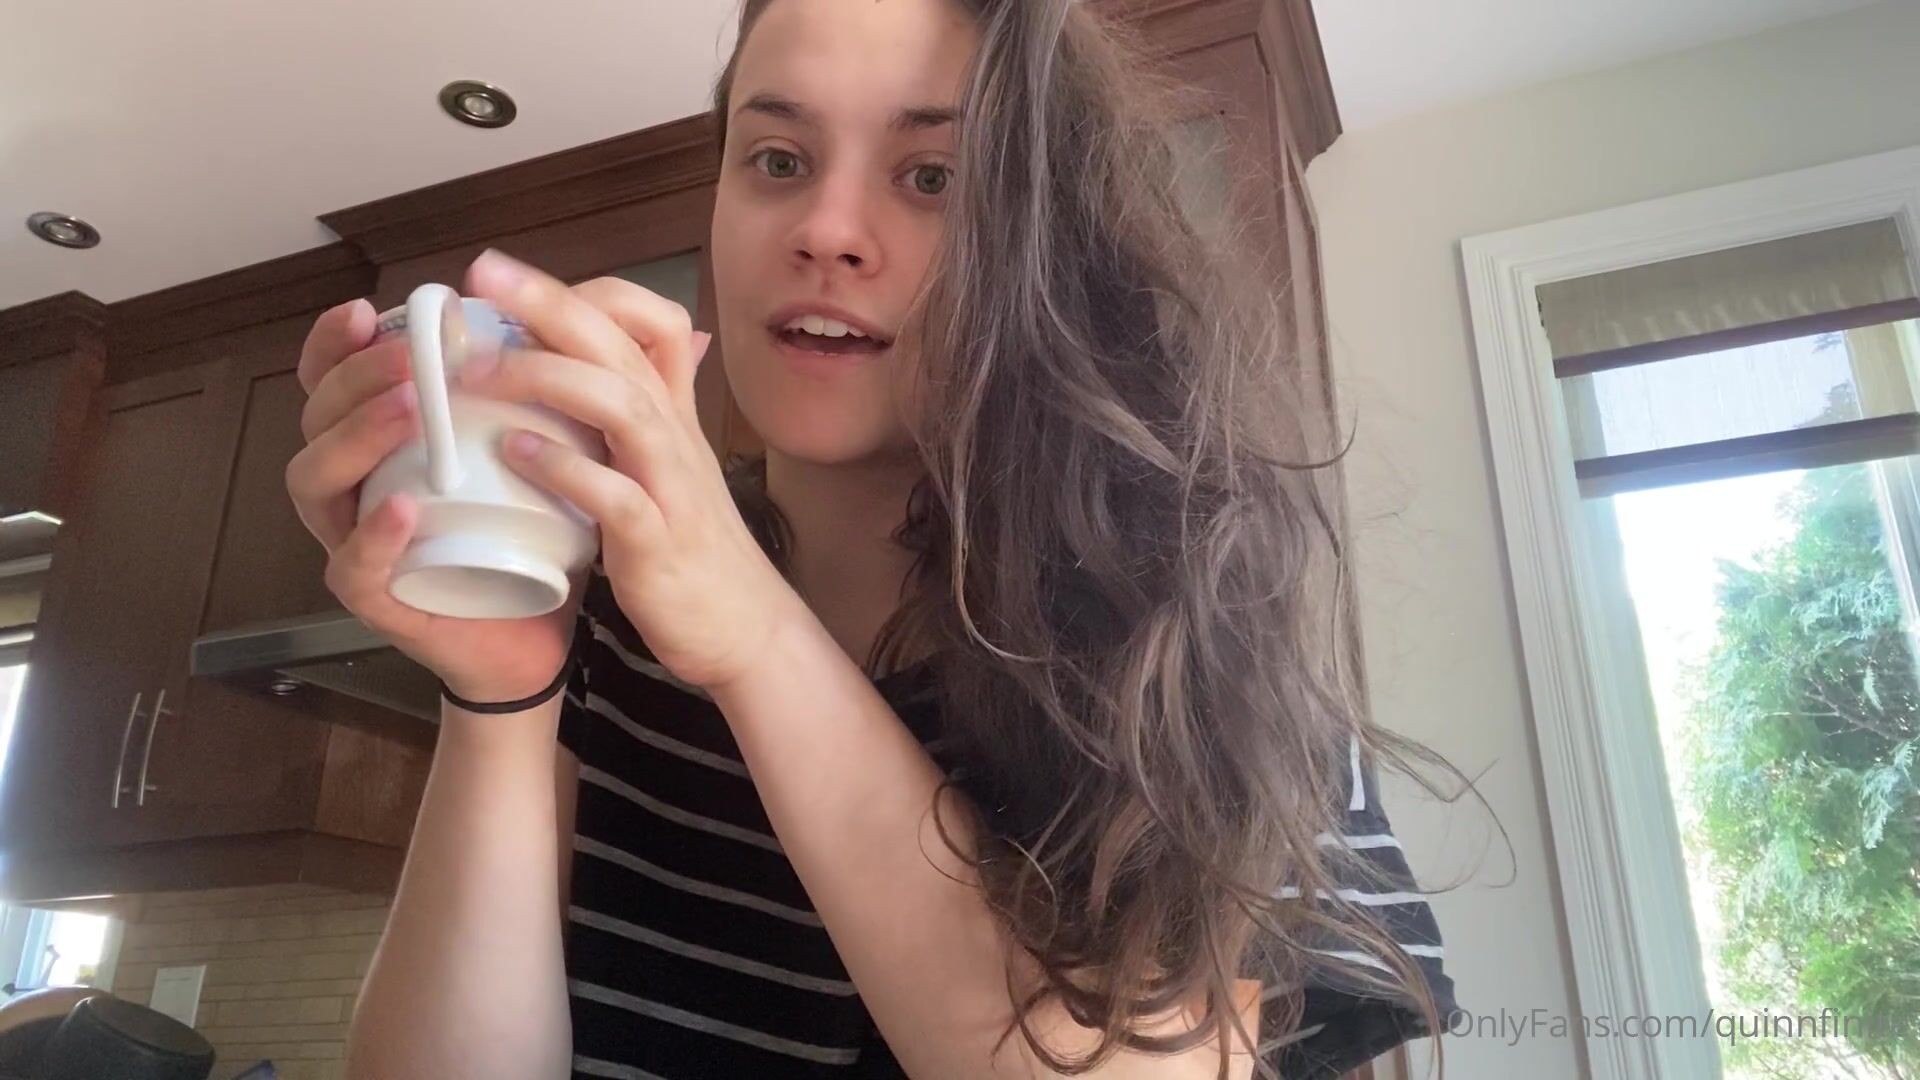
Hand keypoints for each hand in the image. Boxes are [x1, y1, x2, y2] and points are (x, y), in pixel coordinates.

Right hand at [285, 297, 575, 703]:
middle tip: (412, 353)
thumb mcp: (521, 452)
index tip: (370, 308)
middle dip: (358, 376)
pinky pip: (352, 565)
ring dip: (358, 437)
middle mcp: (349, 486)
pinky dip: (374, 534)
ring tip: (410, 407)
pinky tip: (404, 506)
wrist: (534, 633)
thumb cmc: (519, 535)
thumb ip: (516, 393)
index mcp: (374, 443)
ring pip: (316, 481)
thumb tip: (547, 319)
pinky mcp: (373, 599)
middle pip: (316, 416)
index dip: (336, 341)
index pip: (331, 379)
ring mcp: (352, 542)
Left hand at [456, 248, 807, 692]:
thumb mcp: (665, 462)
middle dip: (549, 301)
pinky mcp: (658, 540)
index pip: (650, 320)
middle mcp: (674, 433)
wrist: (743, 625)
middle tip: (481, 272)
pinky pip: (616, 494)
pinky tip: (516, 453)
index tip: (509, 282)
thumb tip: (597, 361)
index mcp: (671, 411)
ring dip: (545, 377)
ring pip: (619, 404)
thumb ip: (633, 411)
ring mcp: (669, 484)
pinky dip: (565, 467)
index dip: (584, 291)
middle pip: (621, 344)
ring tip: (476, 372)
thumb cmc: (691, 544)